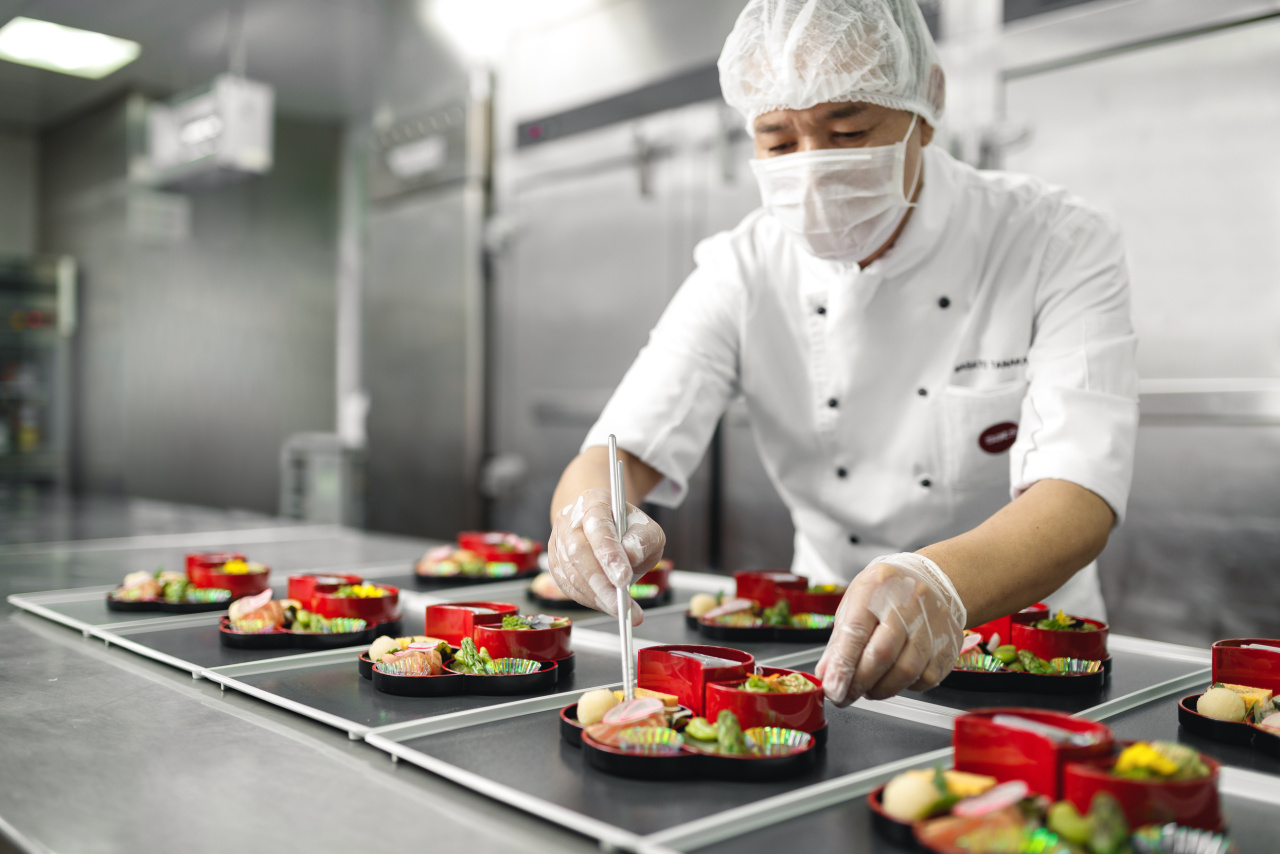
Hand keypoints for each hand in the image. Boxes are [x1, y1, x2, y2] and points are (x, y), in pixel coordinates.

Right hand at [547, 488, 664, 624]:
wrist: (602, 524)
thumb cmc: (626, 527)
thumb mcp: (646, 527)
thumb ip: (643, 539)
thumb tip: (631, 557)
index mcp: (593, 503)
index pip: (598, 527)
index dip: (609, 554)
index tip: (623, 579)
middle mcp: (569, 521)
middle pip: (578, 553)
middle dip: (601, 584)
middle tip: (622, 606)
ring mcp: (558, 543)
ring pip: (571, 574)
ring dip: (597, 597)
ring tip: (622, 611)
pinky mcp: (555, 565)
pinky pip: (569, 587)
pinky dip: (590, 600)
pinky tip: (608, 606)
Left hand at [815, 554, 965, 705]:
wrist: (934, 580)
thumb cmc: (887, 593)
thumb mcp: (856, 602)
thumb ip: (841, 640)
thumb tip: (828, 675)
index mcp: (877, 587)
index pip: (856, 632)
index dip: (843, 666)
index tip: (833, 689)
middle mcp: (908, 603)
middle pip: (882, 653)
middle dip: (859, 682)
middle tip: (846, 695)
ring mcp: (933, 623)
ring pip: (906, 671)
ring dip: (882, 689)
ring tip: (869, 688)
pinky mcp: (949, 644)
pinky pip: (926, 678)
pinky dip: (906, 687)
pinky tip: (895, 679)